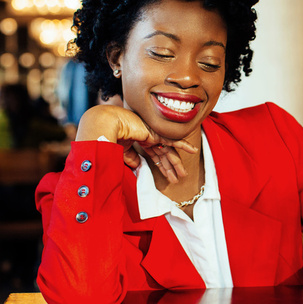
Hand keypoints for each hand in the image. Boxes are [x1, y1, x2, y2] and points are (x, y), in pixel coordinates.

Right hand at [76, 105, 197, 181]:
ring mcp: (154, 135)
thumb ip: (132, 158)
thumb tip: (139, 167)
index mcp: (141, 140)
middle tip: (179, 179)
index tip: (167, 177)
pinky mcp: (157, 133)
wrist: (108, 124)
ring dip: (177, 163)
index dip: (162, 167)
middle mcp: (150, 137)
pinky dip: (184, 145)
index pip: (155, 156)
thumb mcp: (122, 151)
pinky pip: (174, 140)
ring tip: (184, 174)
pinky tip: (193, 150)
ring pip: (169, 152)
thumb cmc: (111, 135)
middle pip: (164, 155)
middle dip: (171, 168)